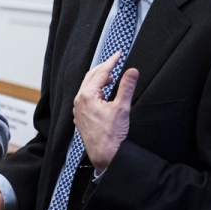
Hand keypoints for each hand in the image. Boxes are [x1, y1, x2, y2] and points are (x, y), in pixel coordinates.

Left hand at [73, 52, 139, 171]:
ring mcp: (78, 109)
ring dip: (98, 80)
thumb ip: (126, 87)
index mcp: (87, 95)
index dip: (111, 62)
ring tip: (110, 78)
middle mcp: (79, 100)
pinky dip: (94, 91)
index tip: (118, 54)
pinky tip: (102, 95)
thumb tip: (132, 71)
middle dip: (103, 68)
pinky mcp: (81, 116)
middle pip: (90, 77)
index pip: (100, 73)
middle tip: (114, 62)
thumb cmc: (111, 134)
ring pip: (87, 87)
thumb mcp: (122, 108)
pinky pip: (85, 97)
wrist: (105, 155)